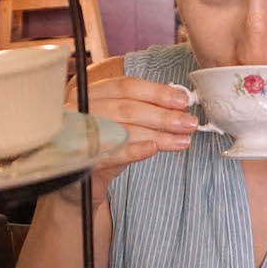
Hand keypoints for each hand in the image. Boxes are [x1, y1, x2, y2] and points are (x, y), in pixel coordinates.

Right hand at [65, 76, 196, 201]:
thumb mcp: (120, 121)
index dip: (157, 92)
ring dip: (159, 135)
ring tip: (183, 140)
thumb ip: (142, 108)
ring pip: (124, 130)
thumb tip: (178, 103)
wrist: (77, 181)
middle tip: (189, 123)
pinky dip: (136, 150)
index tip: (182, 100)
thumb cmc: (103, 145)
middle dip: (163, 115)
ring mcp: (78, 134)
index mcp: (90, 92)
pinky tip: (155, 149)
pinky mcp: (82, 160)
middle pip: (127, 108)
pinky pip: (113, 153)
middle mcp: (81, 109)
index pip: (126, 86)